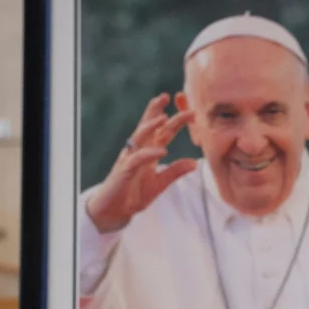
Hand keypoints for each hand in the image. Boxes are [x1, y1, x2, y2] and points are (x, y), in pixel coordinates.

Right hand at [86, 94, 197, 233]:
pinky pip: (137, 159)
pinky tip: (161, 151)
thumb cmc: (133, 194)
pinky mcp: (124, 170)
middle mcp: (138, 151)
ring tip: (164, 117)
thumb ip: (175, 172)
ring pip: (140, 137)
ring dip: (151, 126)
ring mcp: (130, 159)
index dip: (174, 120)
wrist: (114, 211)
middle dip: (156, 110)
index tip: (190, 110)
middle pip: (148, 127)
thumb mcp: (160, 183)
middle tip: (167, 96)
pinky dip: (149, 153)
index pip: (162, 132)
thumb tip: (194, 163)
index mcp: (148, 152)